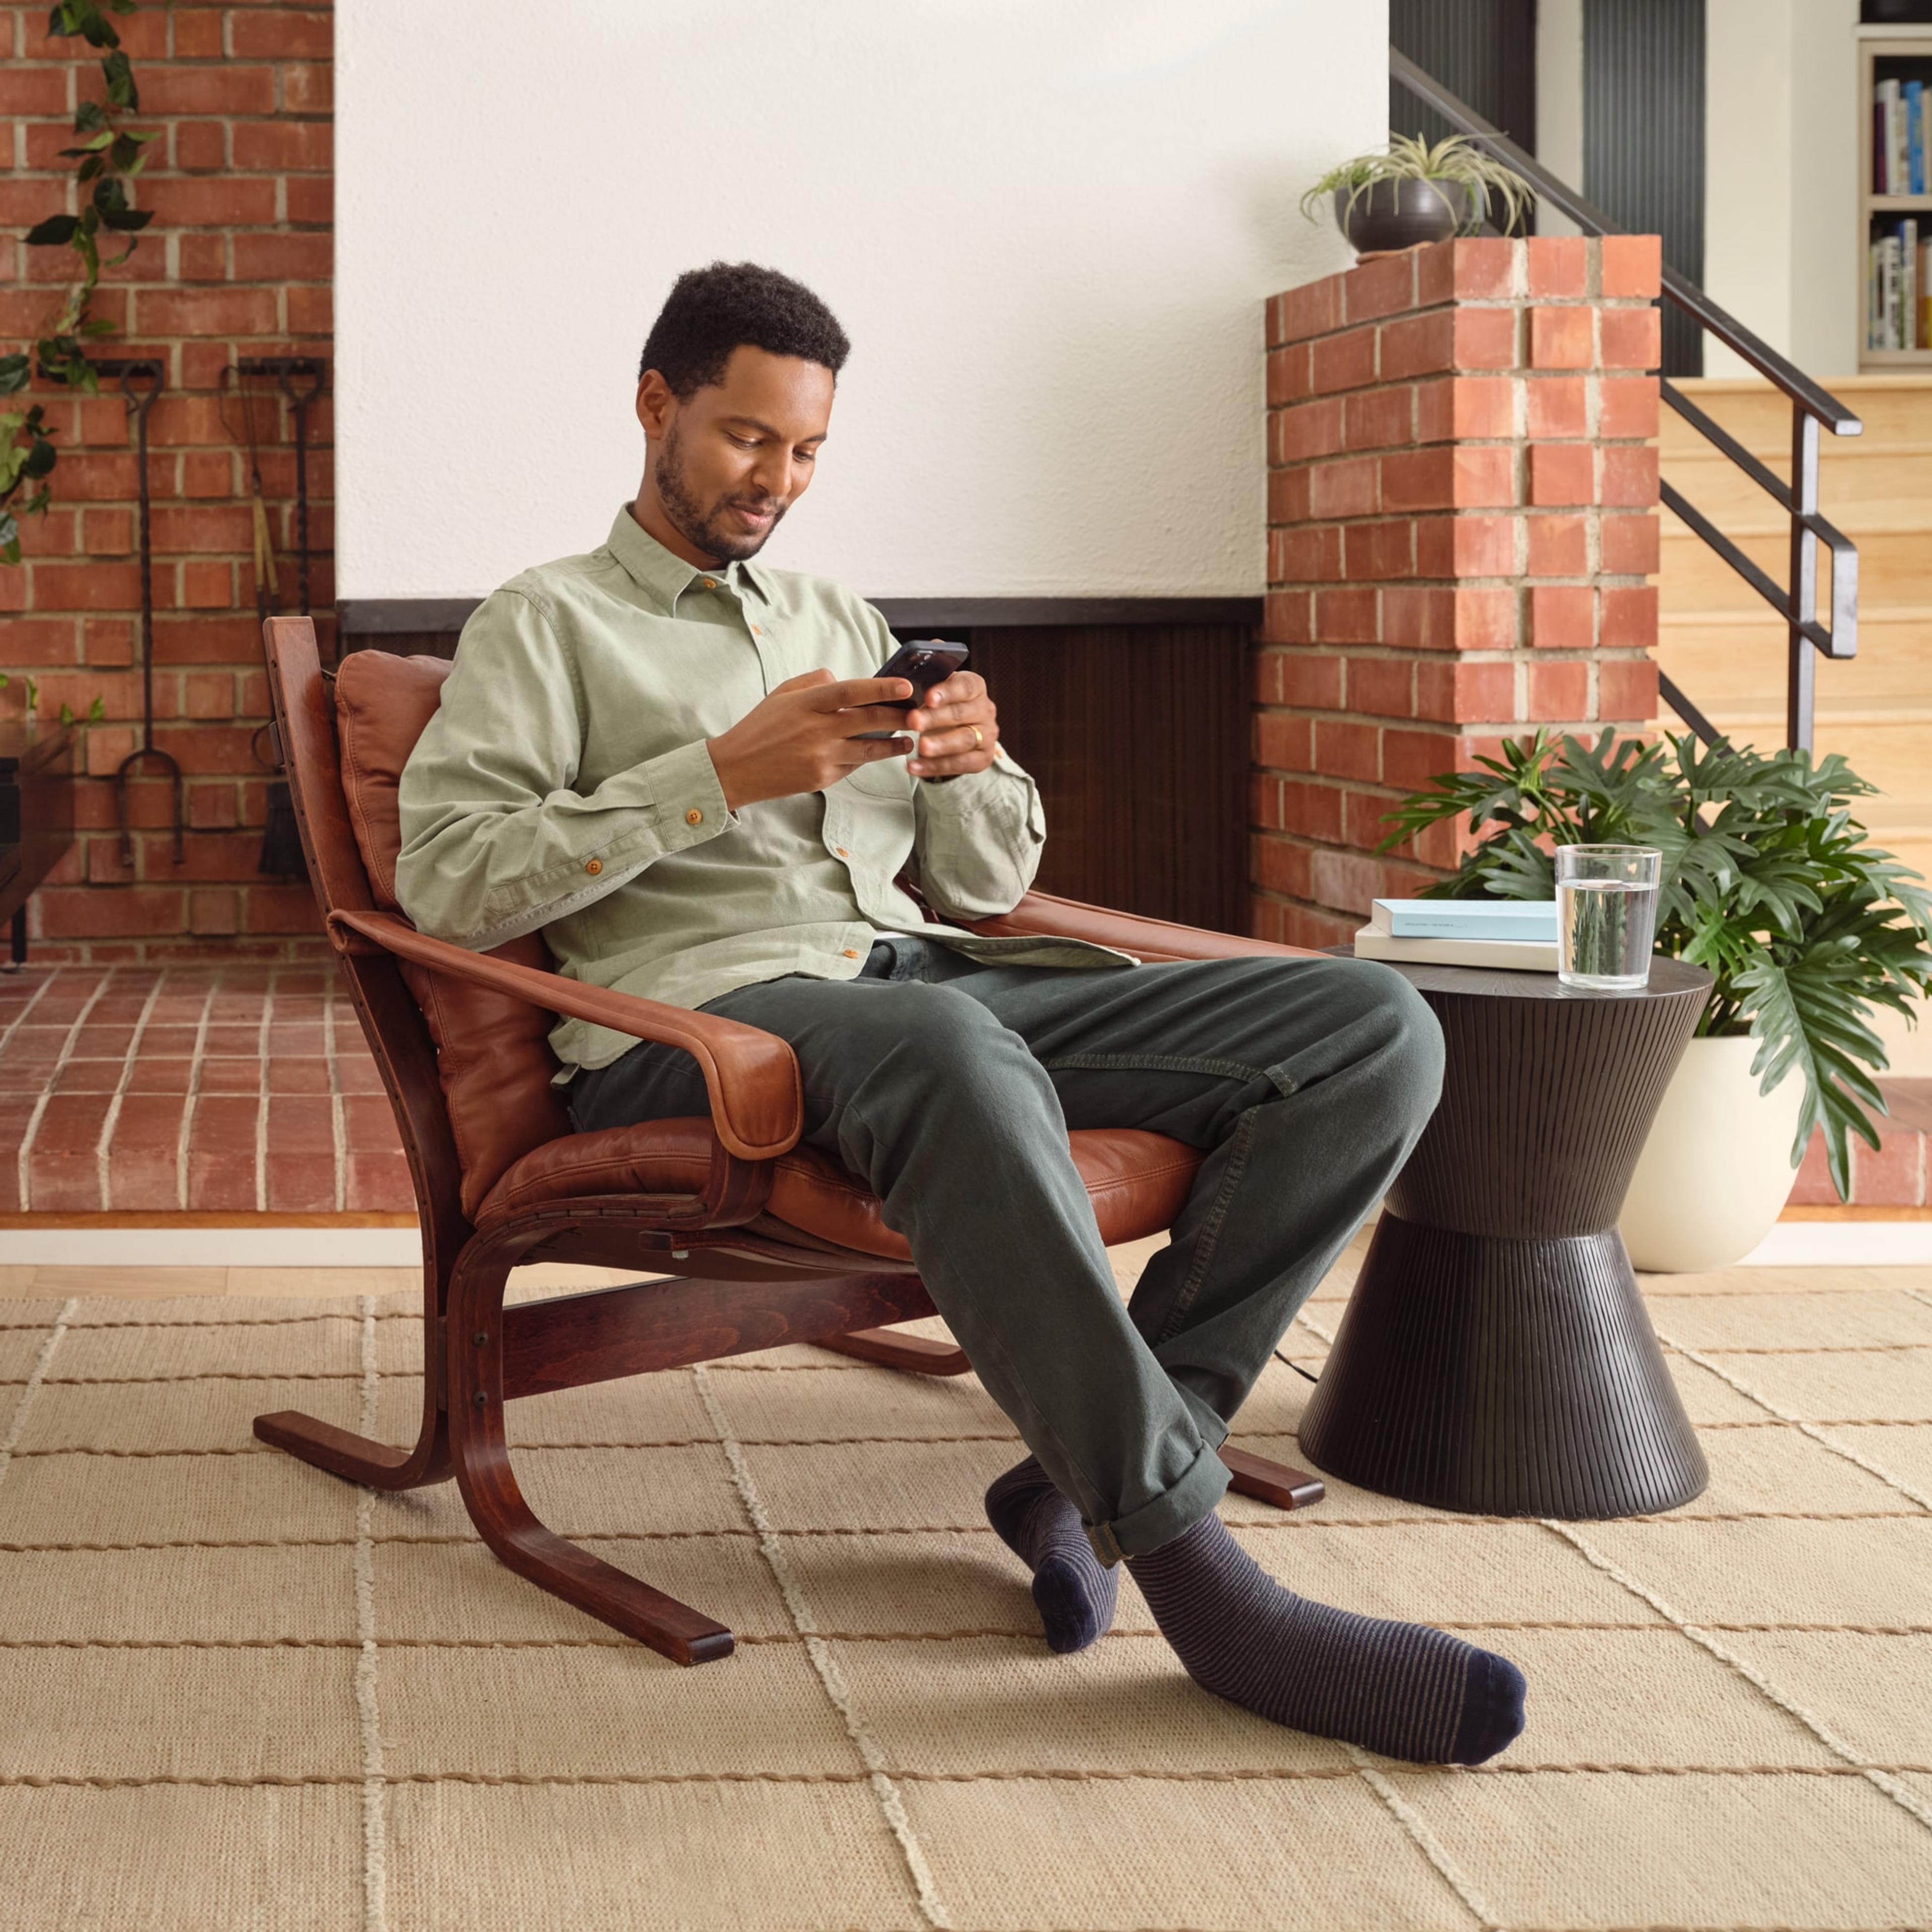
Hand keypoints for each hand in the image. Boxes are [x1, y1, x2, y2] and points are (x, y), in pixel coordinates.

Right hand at [706, 668, 916, 810]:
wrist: (736, 769)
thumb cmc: (761, 727)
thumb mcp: (782, 694)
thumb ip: (814, 682)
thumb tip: (842, 679)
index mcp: (806, 704)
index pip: (851, 692)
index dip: (882, 688)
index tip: (906, 686)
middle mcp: (816, 730)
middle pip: (868, 720)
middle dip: (899, 716)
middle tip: (919, 713)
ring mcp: (821, 757)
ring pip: (869, 749)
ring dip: (894, 744)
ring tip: (910, 739)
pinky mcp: (822, 779)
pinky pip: (853, 766)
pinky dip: (867, 758)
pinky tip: (878, 752)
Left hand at [905, 670, 999, 779]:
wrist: (952, 731)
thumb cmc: (941, 708)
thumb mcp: (934, 693)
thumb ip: (925, 690)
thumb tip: (903, 688)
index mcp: (975, 688)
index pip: (965, 686)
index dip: (946, 692)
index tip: (928, 697)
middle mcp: (985, 710)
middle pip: (961, 713)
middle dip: (935, 718)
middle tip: (913, 722)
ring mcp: (987, 735)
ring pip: (965, 739)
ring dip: (940, 744)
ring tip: (920, 747)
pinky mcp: (983, 758)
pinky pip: (961, 764)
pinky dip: (936, 766)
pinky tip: (916, 767)